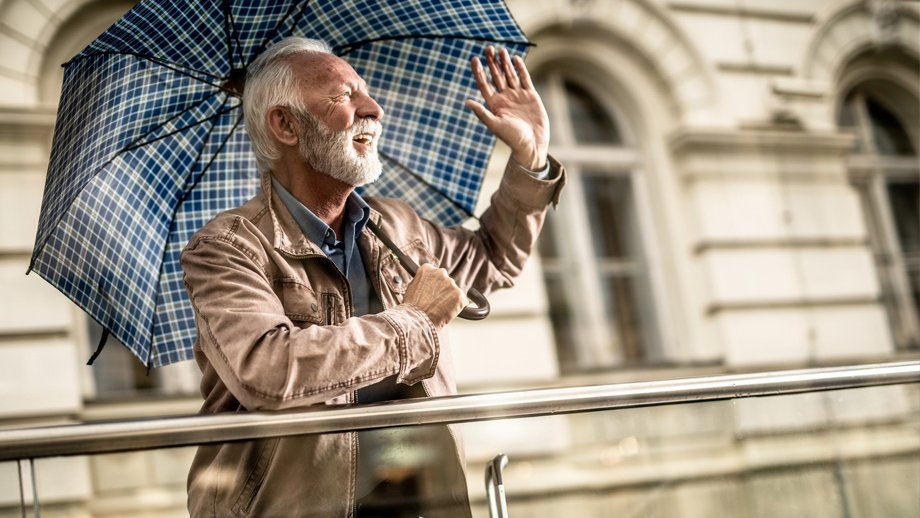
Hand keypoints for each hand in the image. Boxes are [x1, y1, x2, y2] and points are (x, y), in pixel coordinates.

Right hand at [403, 263, 466, 327]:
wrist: (417, 320)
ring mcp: (451, 283)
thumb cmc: (412, 307)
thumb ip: (422, 281)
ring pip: (454, 291)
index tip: (432, 291)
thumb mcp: (412, 288)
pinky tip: (447, 313)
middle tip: (436, 302)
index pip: (435, 273)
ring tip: (440, 309)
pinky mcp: (459, 294)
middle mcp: (440, 272)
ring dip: (450, 299)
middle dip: (443, 290)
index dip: (434, 284)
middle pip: (446, 281)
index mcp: (427, 269)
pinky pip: (462, 301)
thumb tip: (427, 283)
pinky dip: (457, 307)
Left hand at [465, 46, 549, 170]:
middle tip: (488, 48)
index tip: (474, 59)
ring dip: (505, 62)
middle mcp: (504, 98)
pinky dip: (520, 69)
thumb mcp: (495, 125)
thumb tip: (466, 102)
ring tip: (500, 50)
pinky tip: (515, 59)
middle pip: (496, 76)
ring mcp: (517, 95)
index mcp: (494, 104)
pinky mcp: (530, 95)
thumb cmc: (513, 138)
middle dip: (492, 62)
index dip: (479, 71)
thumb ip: (482, 112)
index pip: (484, 84)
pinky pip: (524, 79)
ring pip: (510, 75)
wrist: (532, 144)